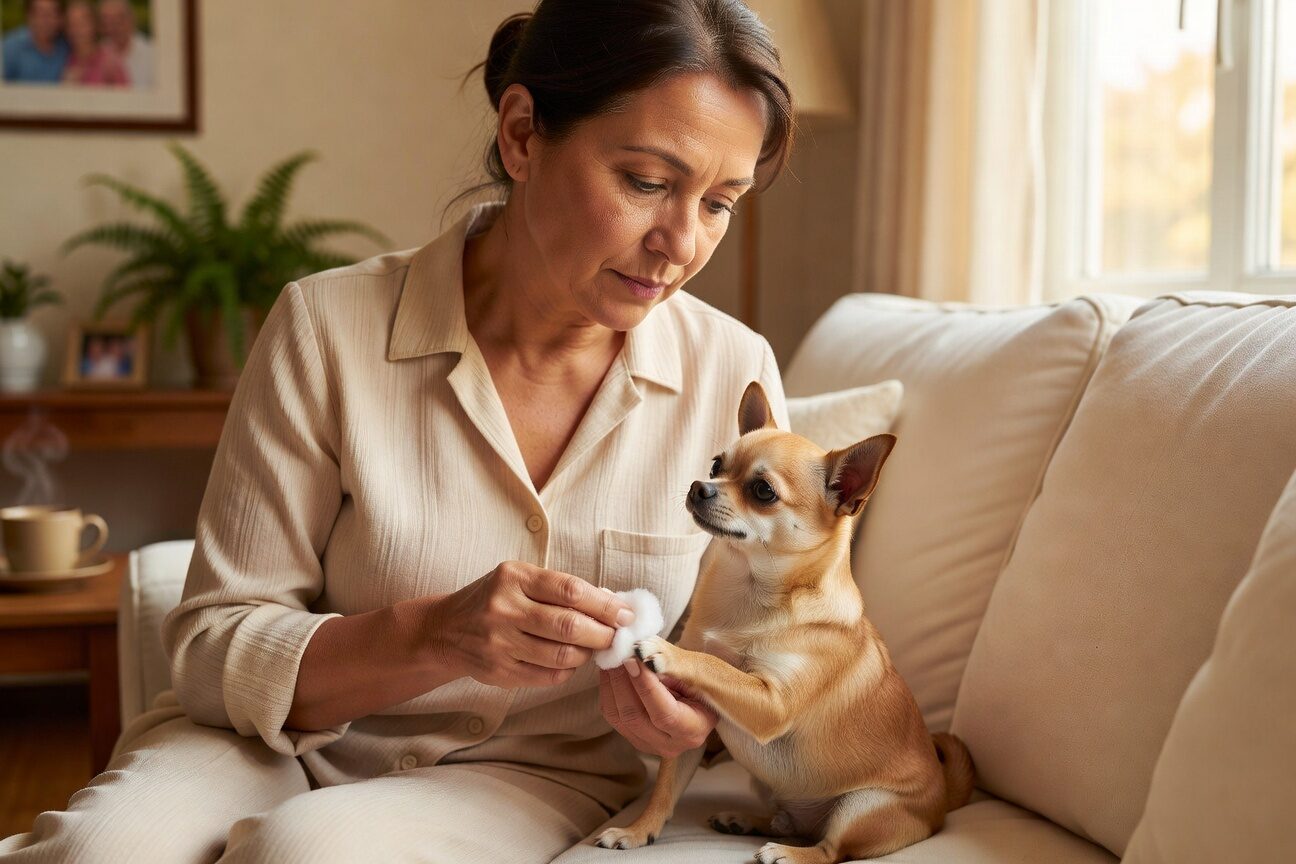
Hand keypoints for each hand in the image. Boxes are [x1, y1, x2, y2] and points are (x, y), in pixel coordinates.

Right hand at [435, 561, 633, 688]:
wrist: (445, 630)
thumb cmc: (494, 599)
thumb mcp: (519, 580)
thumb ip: (559, 589)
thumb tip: (611, 604)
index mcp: (513, 578)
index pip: (570, 590)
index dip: (605, 604)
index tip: (626, 614)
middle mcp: (503, 609)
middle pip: (568, 626)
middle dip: (602, 633)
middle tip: (618, 636)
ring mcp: (499, 643)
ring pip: (561, 655)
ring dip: (586, 654)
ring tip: (593, 648)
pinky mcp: (498, 671)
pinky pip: (547, 675)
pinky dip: (567, 670)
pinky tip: (569, 661)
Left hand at [599, 659, 717, 757]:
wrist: (701, 696)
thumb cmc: (703, 680)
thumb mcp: (697, 670)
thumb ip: (670, 663)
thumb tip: (640, 649)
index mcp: (693, 730)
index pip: (664, 713)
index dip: (645, 686)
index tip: (633, 658)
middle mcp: (670, 744)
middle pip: (635, 717)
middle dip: (622, 681)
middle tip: (617, 653)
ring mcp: (649, 745)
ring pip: (619, 717)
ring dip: (611, 683)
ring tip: (612, 657)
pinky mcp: (633, 737)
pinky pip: (612, 716)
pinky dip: (608, 690)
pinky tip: (610, 669)